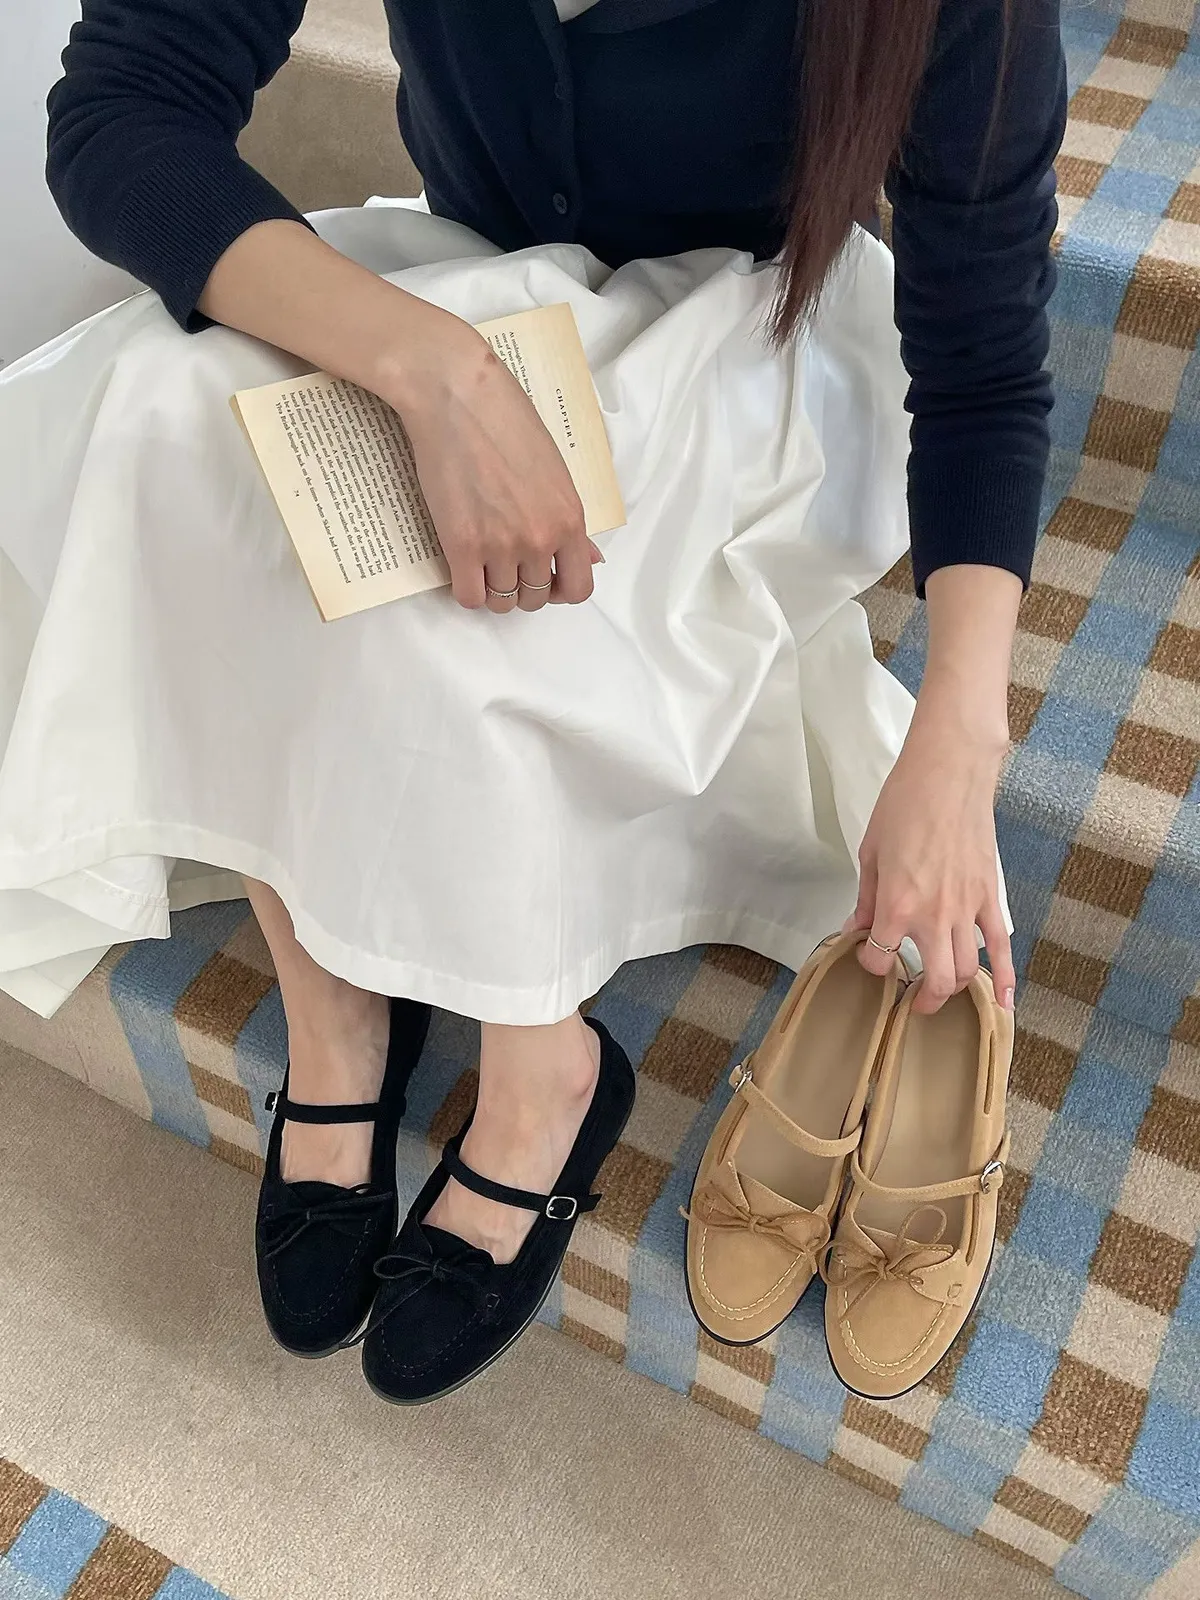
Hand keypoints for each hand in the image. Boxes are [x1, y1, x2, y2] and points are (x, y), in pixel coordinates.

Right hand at [387, 313, 600, 614]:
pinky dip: (467, 590)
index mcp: (569, 519)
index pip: (579, 588)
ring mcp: (500, 545)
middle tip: (507, 564)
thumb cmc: (507, 419)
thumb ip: (569, 521)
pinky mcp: (460, 545)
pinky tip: (463, 568)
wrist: (457, 394)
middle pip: (536, 599)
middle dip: (523, 588)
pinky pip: (469, 597)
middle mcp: (540, 539)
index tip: (545, 578)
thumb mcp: (555, 470)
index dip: (561, 591)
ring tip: (482, 564)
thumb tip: (589, 558)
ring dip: (493, 590)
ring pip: (502, 602)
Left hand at [847, 712, 1015, 1014]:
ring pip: (969, 970)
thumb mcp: (871, 852)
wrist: (949, 774)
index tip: (869, 955)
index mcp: (898, 905)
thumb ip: (867, 897)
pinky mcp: (990, 897)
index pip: (880, 957)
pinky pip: (1003, 946)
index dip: (871, 962)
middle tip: (913, 1000)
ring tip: (943, 992)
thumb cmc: (905, 803)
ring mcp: (967, 909)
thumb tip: (858, 927)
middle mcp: (934, 916)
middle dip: (923, 999)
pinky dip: (1007, 979)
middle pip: (936, 980)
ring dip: (956, 989)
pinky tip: (1006, 1004)